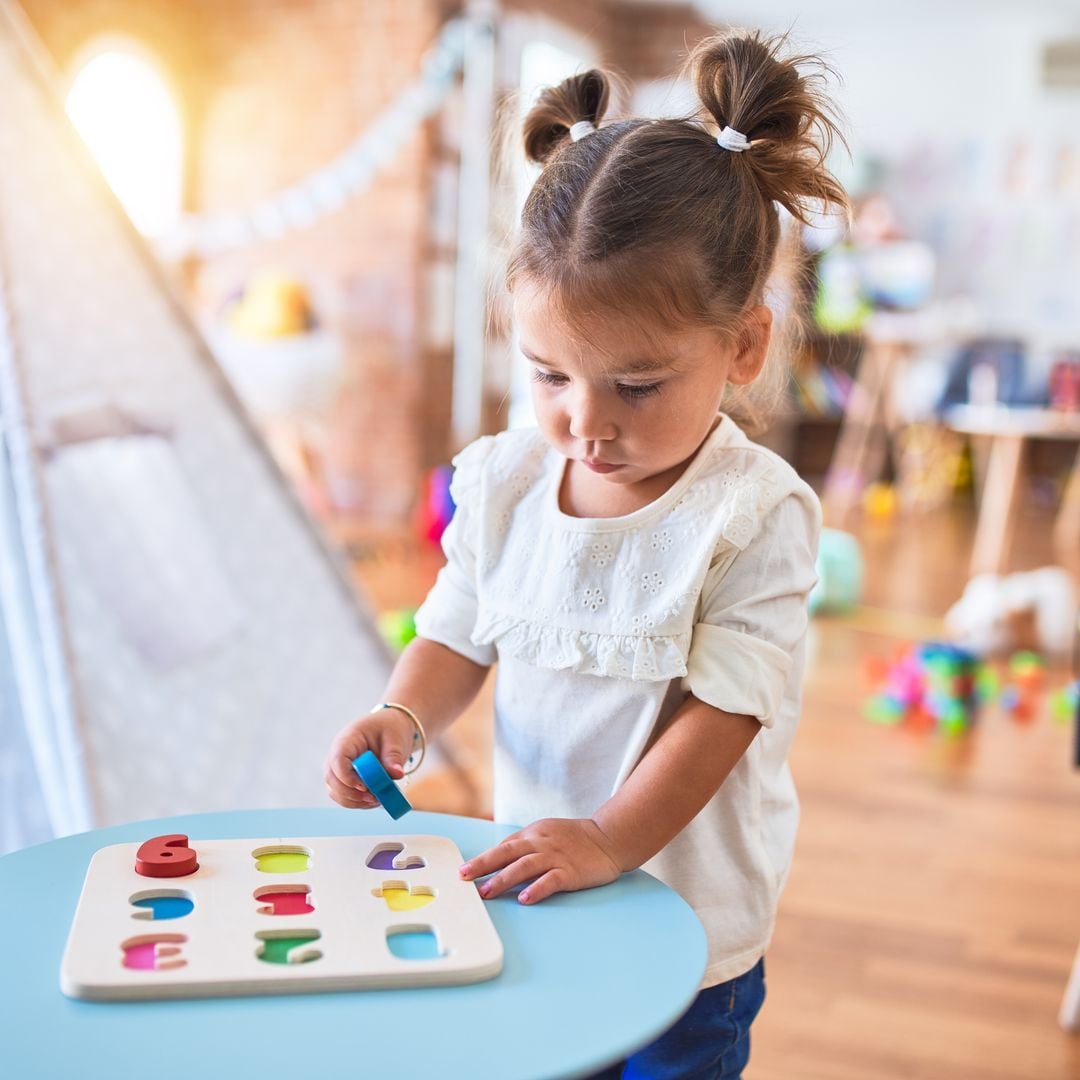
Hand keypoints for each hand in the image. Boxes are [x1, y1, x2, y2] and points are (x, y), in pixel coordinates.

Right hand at [323, 708, 413, 808]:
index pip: (338, 760)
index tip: (365, 787)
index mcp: (348, 740)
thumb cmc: (389, 729)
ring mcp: (338, 768)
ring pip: (335, 792)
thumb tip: (397, 774)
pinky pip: (345, 797)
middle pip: (332, 779)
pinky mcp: (344, 780)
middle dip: (351, 794)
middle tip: (374, 797)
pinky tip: (376, 799)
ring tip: (378, 798)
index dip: (347, 777)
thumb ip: (394, 757)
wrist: (389, 729)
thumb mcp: (395, 739)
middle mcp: (337, 754)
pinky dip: (359, 803)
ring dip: (355, 801)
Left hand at [458, 818, 622, 904]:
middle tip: (464, 877)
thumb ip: (525, 845)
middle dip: (483, 865)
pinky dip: (536, 888)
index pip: (503, 846)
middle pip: (507, 852)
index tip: (464, 871)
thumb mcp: (546, 833)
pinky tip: (525, 899)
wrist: (609, 837)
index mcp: (533, 833)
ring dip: (503, 879)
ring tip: (486, 892)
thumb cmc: (575, 839)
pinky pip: (551, 880)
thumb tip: (498, 860)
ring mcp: (556, 856)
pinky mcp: (571, 871)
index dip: (483, 859)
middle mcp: (541, 843)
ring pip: (524, 866)